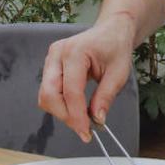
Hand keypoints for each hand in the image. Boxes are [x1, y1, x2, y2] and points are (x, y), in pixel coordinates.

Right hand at [37, 15, 136, 142]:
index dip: (77, 116)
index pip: (70, 91)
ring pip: (45, 96)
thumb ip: (106, 96)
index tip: (87, 133)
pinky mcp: (50, 66)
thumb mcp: (119, 73)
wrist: (111, 31)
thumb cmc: (115, 47)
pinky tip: (76, 108)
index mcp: (75, 52)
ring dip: (62, 112)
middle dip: (65, 116)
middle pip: (49, 94)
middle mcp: (57, 54)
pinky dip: (60, 104)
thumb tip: (96, 120)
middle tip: (85, 129)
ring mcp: (51, 59)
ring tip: (82, 118)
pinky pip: (48, 91)